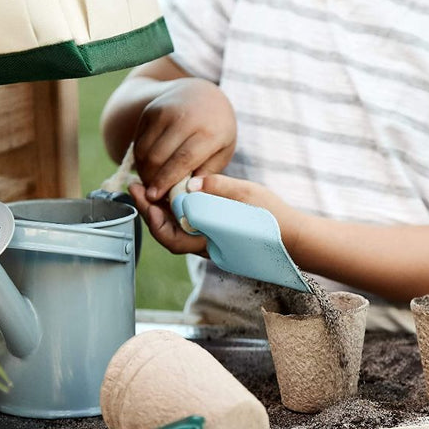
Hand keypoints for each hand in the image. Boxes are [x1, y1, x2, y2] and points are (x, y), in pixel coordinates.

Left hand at [130, 174, 300, 257]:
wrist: (293, 237)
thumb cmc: (273, 218)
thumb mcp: (249, 195)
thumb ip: (220, 188)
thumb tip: (192, 182)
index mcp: (211, 241)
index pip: (170, 236)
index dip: (152, 215)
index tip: (141, 192)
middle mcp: (205, 246)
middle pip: (167, 233)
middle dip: (149, 210)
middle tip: (136, 185)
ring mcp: (209, 242)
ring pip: (175, 229)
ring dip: (160, 209)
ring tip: (151, 185)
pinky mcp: (213, 234)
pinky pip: (187, 224)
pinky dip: (176, 209)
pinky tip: (173, 192)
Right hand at [133, 78, 235, 200]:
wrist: (203, 93)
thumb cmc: (216, 129)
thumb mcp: (223, 151)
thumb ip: (207, 172)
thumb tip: (188, 192)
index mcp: (208, 131)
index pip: (183, 159)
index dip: (166, 180)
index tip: (156, 197)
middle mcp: (184, 118)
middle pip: (159, 156)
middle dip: (152, 180)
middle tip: (153, 195)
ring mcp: (164, 111)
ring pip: (144, 150)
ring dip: (143, 171)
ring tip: (151, 183)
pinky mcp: (150, 111)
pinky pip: (138, 141)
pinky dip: (140, 159)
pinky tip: (147, 168)